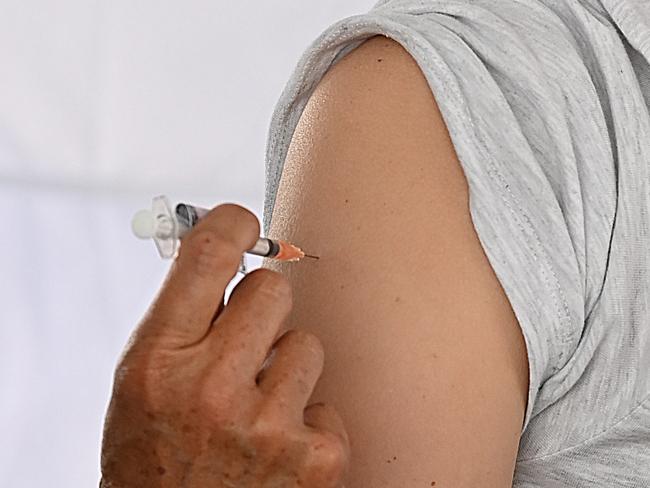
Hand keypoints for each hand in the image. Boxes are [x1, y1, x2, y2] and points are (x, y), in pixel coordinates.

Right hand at [100, 203, 349, 486]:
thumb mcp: (140, 385)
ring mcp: (267, 426)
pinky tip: (276, 447)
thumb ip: (180, 321)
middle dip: (262, 310)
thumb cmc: (154, 458)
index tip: (244, 222)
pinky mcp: (315, 458)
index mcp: (158, 362)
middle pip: (274, 289)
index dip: (233, 223)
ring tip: (256, 409)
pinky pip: (328, 399)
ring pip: (307, 343)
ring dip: (285, 369)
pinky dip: (306, 419)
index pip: (208, 256)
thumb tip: (226, 257)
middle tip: (244, 345)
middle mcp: (211, 389)